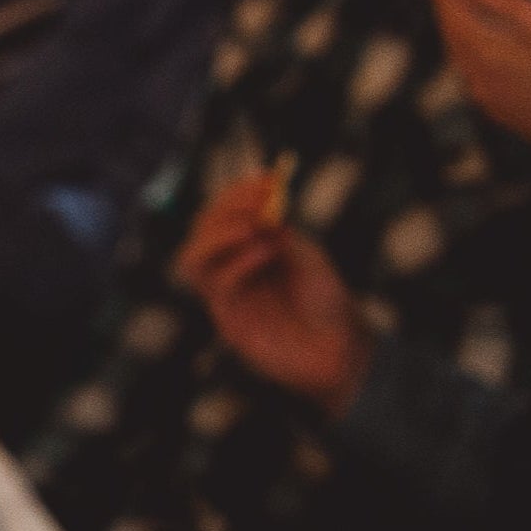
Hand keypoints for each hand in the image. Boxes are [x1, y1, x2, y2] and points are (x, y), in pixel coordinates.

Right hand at [174, 173, 373, 411]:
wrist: (338, 351)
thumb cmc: (328, 306)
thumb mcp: (309, 260)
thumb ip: (281, 236)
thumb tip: (262, 209)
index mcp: (249, 250)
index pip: (226, 214)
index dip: (238, 194)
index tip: (265, 179)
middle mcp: (232, 269)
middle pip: (202, 230)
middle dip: (226, 208)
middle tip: (258, 201)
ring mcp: (227, 295)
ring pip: (193, 257)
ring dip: (217, 234)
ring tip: (251, 226)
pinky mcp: (229, 319)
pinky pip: (217, 284)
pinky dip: (238, 261)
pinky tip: (266, 253)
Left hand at [432, 0, 530, 199]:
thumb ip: (509, 3)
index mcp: (487, 54)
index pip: (453, 14)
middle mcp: (478, 79)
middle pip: (453, 34)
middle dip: (449, 6)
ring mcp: (489, 98)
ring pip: (463, 56)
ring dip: (460, 28)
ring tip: (465, 6)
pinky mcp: (502, 111)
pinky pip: (476, 74)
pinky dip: (474, 50)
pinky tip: (487, 45)